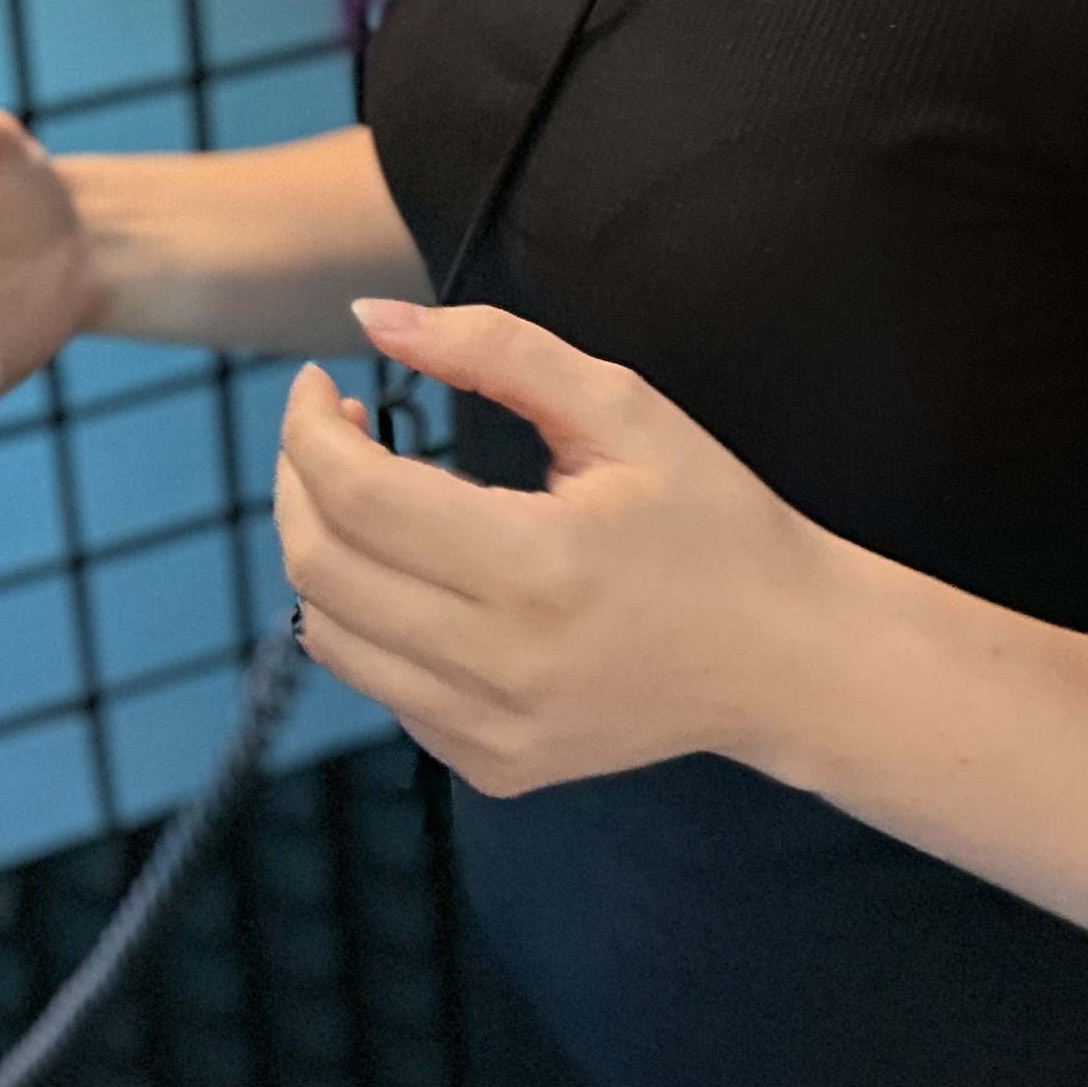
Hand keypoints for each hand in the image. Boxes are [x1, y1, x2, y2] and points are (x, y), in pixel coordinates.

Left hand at [273, 297, 824, 795]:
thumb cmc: (712, 520)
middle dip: (298, 482)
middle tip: (328, 431)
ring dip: (321, 552)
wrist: (789, 658)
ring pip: (332, 639)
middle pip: (322, 570)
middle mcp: (504, 665)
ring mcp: (496, 731)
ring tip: (363, 494)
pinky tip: (421, 574)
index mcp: (537, 566)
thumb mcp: (621, 408)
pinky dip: (370, 622)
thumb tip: (369, 318)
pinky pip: (383, 690)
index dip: (310, 428)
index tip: (319, 384)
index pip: (358, 497)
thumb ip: (492, 347)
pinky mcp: (496, 768)